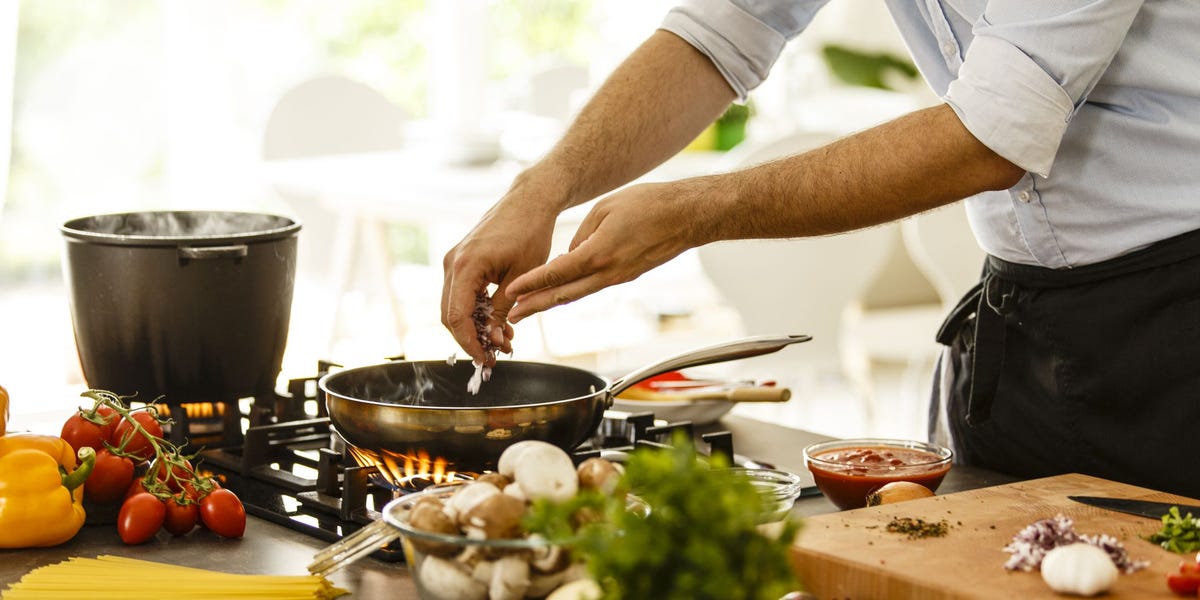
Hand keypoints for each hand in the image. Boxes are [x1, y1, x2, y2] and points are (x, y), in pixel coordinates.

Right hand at [441, 180, 560, 364]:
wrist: (529, 201)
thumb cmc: (530, 232)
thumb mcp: (522, 277)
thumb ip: (503, 309)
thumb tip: (494, 339)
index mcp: (465, 266)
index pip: (456, 316)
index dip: (469, 343)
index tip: (486, 360)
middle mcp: (452, 262)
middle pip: (450, 315)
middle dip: (471, 339)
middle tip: (495, 355)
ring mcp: (454, 260)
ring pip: (454, 306)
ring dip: (474, 327)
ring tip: (503, 340)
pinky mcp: (462, 260)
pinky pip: (461, 293)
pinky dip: (476, 311)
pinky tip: (497, 322)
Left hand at [506, 180, 706, 322]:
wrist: (687, 216)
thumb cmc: (650, 204)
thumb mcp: (605, 208)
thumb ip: (581, 234)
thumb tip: (568, 254)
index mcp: (599, 253)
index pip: (557, 273)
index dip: (531, 284)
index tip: (511, 292)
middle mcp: (608, 272)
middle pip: (563, 294)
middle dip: (535, 306)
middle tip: (511, 316)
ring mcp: (619, 277)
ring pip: (578, 294)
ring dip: (551, 303)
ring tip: (529, 310)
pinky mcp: (626, 276)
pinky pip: (593, 287)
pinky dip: (573, 291)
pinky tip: (560, 292)